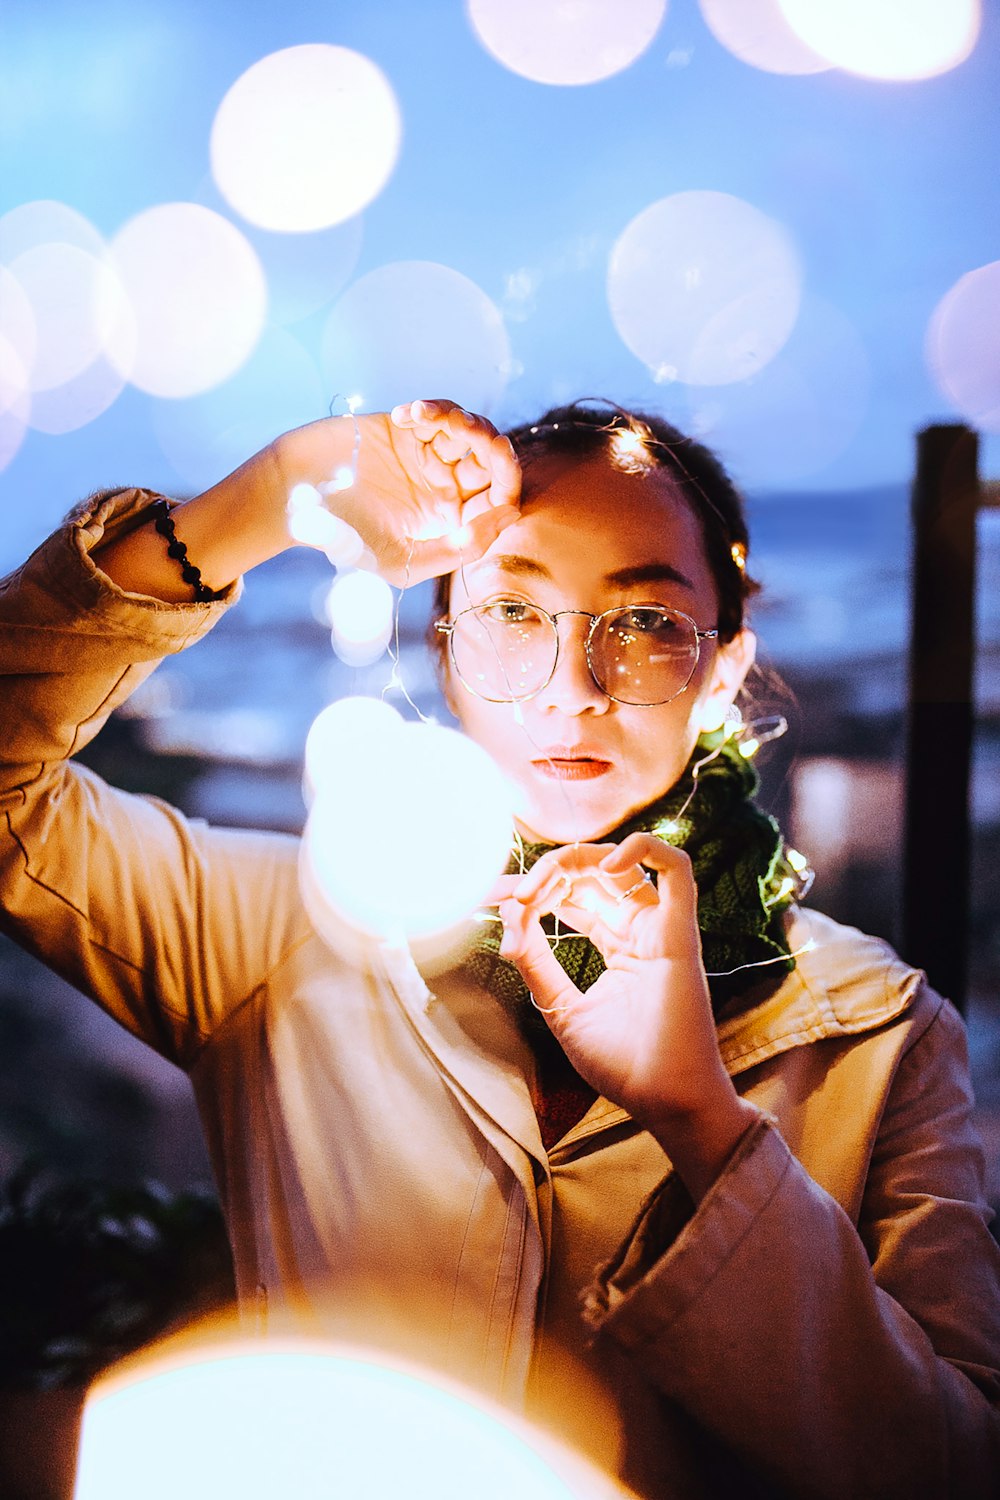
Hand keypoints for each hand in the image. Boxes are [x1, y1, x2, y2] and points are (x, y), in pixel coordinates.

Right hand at [273, 399, 521, 585]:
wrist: (297, 494)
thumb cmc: (346, 536)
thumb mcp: (405, 562)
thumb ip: (459, 548)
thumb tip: (511, 514)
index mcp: (451, 524)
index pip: (498, 503)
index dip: (507, 490)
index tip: (497, 485)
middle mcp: (445, 489)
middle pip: (494, 463)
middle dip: (495, 448)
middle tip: (482, 441)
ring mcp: (428, 457)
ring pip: (471, 432)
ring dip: (465, 422)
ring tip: (434, 421)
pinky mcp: (408, 428)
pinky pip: (439, 412)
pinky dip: (433, 408)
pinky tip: (406, 415)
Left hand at [497, 834, 755, 1197]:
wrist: (662, 1100)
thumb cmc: (621, 1064)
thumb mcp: (560, 1009)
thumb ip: (537, 965)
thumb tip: (510, 923)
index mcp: (618, 947)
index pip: (576, 897)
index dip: (540, 889)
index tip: (507, 903)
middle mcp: (641, 931)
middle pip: (596, 873)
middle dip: (551, 872)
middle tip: (521, 894)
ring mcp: (662, 929)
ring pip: (628, 862)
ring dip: (580, 859)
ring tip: (545, 884)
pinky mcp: (680, 933)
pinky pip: (678, 869)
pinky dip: (645, 849)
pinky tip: (604, 866)